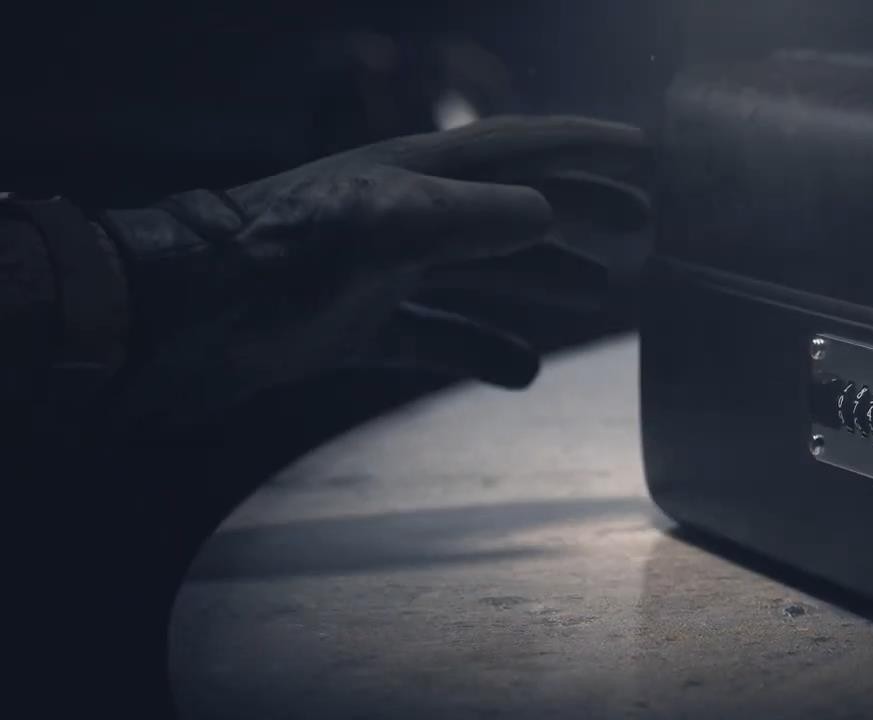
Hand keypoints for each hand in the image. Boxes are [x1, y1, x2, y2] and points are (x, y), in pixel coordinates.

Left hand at [97, 115, 648, 431]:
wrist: (172, 328)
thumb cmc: (271, 267)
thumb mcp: (377, 229)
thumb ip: (465, 218)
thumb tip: (547, 212)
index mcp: (415, 175)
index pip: (518, 147)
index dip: (585, 147)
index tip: (647, 153)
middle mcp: (403, 213)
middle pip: (510, 204)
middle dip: (577, 210)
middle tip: (639, 227)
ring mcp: (378, 270)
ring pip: (480, 268)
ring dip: (540, 277)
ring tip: (597, 293)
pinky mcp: (353, 325)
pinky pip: (435, 334)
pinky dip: (479, 348)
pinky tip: (518, 369)